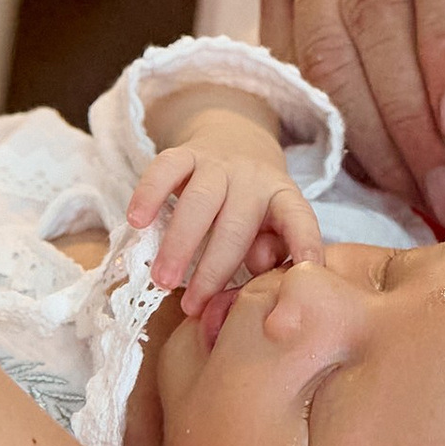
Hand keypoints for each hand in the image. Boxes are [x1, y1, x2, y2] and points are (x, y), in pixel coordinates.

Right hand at [128, 108, 323, 300]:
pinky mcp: (185, 152)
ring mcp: (219, 164)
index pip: (299, 221)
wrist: (234, 139)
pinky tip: (136, 222)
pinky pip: (165, 169)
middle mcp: (254, 179)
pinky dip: (149, 194)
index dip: (306, 245)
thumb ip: (268, 252)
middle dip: (213, 270)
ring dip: (179, 244)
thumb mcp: (271, 226)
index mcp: (284, 198)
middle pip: (235, 226)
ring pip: (199, 202)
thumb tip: (256, 273)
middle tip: (193, 306)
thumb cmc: (252, 205)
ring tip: (161, 280)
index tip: (307, 273)